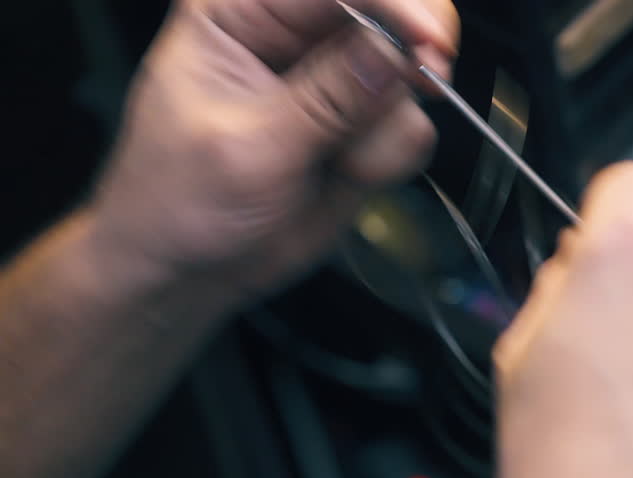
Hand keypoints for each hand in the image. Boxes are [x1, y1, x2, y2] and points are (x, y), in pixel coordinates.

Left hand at [90, 0, 458, 305]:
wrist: (187, 272)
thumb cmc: (180, 202)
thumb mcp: (249, 148)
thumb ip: (325, 99)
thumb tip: (390, 52)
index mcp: (240, 13)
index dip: (389, 3)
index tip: (428, 40)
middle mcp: (292, 36)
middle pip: (387, 11)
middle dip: (414, 46)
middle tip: (429, 78)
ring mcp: (335, 83)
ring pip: (406, 76)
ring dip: (386, 125)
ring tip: (340, 164)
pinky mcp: (362, 128)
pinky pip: (409, 126)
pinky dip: (390, 156)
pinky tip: (347, 174)